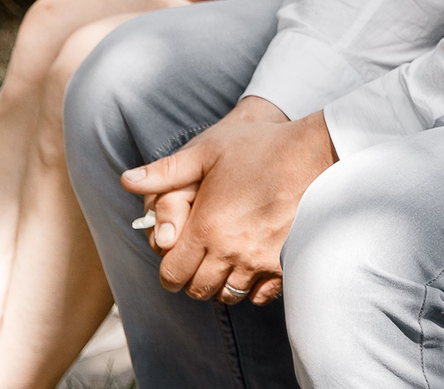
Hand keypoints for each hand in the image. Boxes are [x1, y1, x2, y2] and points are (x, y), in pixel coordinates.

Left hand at [123, 98, 336, 305]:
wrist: (317, 151)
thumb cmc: (260, 147)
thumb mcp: (207, 151)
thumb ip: (165, 171)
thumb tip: (126, 179)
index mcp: (206, 227)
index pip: (172, 274)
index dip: (169, 273)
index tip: (175, 262)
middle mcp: (229, 250)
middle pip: (198, 290)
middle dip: (193, 279)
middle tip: (198, 262)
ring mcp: (260, 260)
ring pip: (228, 294)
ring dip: (221, 285)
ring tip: (224, 264)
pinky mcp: (286, 263)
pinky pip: (260, 295)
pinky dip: (252, 288)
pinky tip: (252, 267)